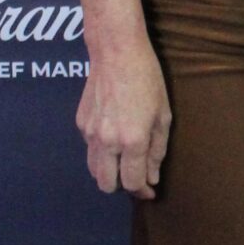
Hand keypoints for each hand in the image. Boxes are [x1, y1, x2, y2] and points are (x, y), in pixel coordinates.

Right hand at [77, 45, 171, 196]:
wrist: (116, 52)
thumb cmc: (147, 80)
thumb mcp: (163, 115)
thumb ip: (157, 150)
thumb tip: (152, 178)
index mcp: (132, 140)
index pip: (132, 182)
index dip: (143, 191)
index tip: (150, 191)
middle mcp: (108, 142)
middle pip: (107, 185)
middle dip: (122, 186)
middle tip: (136, 177)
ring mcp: (90, 133)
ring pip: (94, 171)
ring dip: (108, 173)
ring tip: (124, 163)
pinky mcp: (80, 124)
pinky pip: (89, 150)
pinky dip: (101, 153)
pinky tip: (113, 139)